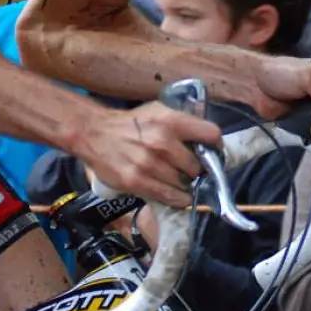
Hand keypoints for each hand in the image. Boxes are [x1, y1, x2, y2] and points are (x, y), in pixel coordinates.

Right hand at [77, 101, 222, 207]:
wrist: (95, 133)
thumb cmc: (130, 124)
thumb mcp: (158, 112)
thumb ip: (182, 124)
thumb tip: (208, 141)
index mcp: (170, 120)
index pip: (211, 135)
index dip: (215, 146)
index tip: (212, 153)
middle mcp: (162, 141)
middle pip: (198, 166)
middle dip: (195, 169)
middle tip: (188, 169)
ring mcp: (149, 163)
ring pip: (184, 184)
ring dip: (183, 184)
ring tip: (175, 179)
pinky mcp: (138, 181)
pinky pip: (170, 197)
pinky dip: (177, 198)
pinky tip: (175, 193)